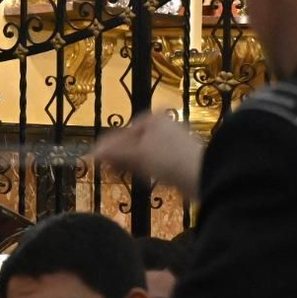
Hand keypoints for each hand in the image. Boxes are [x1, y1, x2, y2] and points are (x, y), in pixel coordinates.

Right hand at [92, 112, 206, 195]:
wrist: (203, 174)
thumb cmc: (168, 159)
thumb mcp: (137, 155)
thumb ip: (114, 153)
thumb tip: (93, 153)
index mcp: (152, 118)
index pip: (123, 131)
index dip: (109, 147)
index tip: (99, 161)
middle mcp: (163, 126)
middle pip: (134, 142)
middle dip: (121, 157)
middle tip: (109, 171)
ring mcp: (173, 142)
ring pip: (145, 153)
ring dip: (133, 164)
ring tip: (122, 175)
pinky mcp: (180, 158)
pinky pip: (157, 162)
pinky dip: (148, 169)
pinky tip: (143, 178)